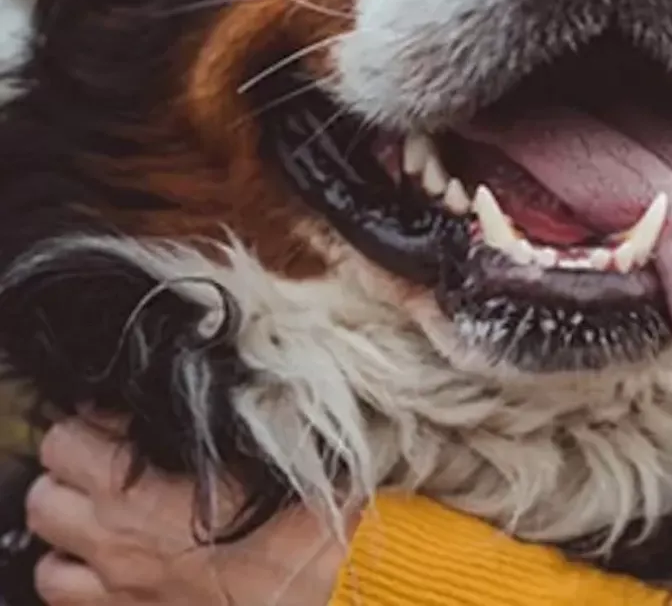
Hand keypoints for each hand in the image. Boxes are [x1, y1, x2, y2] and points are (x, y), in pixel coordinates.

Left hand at [24, 416, 355, 604]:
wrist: (324, 590)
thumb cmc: (301, 526)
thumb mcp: (268, 450)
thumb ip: (221, 419)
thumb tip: (203, 387)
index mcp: (136, 490)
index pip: (70, 433)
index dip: (96, 417)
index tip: (122, 416)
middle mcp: (113, 538)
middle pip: (46, 489)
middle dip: (73, 468)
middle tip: (108, 458)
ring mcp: (115, 585)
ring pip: (48, 551)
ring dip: (70, 527)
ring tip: (106, 513)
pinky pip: (68, 596)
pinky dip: (80, 575)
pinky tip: (115, 561)